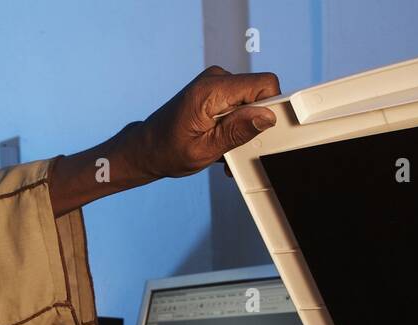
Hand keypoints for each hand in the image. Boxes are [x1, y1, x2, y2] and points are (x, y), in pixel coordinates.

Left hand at [126, 65, 280, 178]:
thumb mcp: (205, 150)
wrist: (147, 148)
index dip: (270, 108)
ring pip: (252, 102)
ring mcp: (216, 83)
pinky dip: (235, 125)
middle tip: (235, 147)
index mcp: (211, 90)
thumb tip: (266, 117)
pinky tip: (222, 141)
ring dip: (244, 128)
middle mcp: (216, 79)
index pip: (264, 84)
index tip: (261, 133)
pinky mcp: (216, 92)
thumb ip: (237, 132)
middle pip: (260, 93)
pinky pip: (240, 104)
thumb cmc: (168, 151)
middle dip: (255, 123)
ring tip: (224, 147)